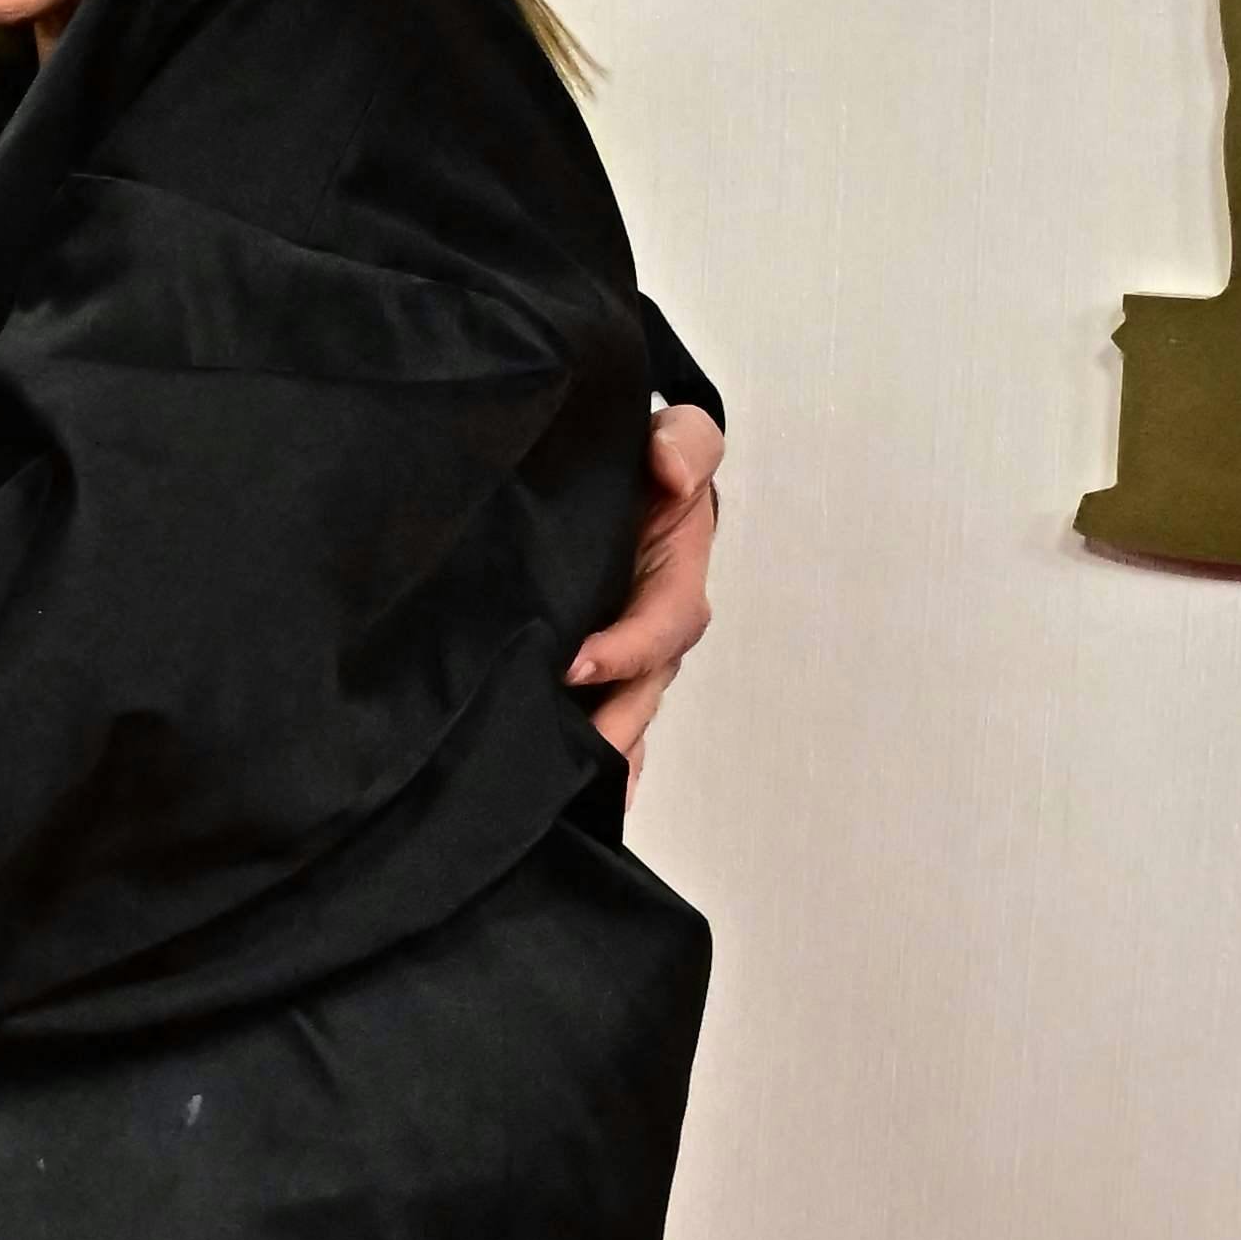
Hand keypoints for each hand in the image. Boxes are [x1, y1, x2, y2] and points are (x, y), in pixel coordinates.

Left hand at [572, 401, 722, 765]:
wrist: (609, 479)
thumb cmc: (651, 464)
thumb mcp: (678, 438)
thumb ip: (686, 444)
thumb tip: (672, 472)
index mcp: (676, 581)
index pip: (663, 625)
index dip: (627, 649)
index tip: (575, 666)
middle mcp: (652, 632)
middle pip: (641, 692)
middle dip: (611, 729)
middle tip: (567, 759)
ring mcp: (622, 660)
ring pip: (619, 717)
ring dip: (597, 756)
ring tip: (558, 794)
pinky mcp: (590, 674)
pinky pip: (591, 721)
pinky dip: (583, 763)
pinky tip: (554, 800)